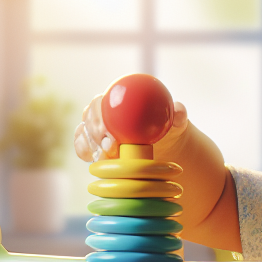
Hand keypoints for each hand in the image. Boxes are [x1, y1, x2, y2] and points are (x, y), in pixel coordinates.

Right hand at [73, 94, 188, 162]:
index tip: (112, 134)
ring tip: (106, 157)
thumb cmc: (166, 127)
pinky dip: (86, 154)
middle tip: (111, 149)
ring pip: (83, 134)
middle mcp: (101, 113)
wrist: (164, 144)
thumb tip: (178, 110)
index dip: (101, 116)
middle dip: (95, 134)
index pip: (100, 103)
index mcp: (116, 100)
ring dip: (89, 146)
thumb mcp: (174, 121)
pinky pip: (83, 149)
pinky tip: (96, 161)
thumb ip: (177, 113)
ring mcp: (95, 129)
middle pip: (88, 119)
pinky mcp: (93, 146)